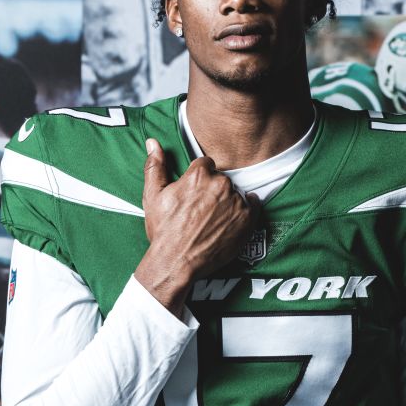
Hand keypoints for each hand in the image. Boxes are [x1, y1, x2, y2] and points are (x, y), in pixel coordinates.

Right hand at [134, 138, 259, 315]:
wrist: (177, 263)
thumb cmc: (164, 231)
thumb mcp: (152, 196)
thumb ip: (155, 166)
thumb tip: (153, 143)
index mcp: (199, 175)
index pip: (205, 164)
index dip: (198, 178)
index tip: (193, 192)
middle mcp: (220, 185)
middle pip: (221, 178)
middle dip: (212, 190)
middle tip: (200, 209)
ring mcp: (236, 202)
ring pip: (234, 192)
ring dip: (227, 201)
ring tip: (212, 219)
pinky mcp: (247, 219)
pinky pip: (252, 204)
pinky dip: (246, 209)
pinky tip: (232, 218)